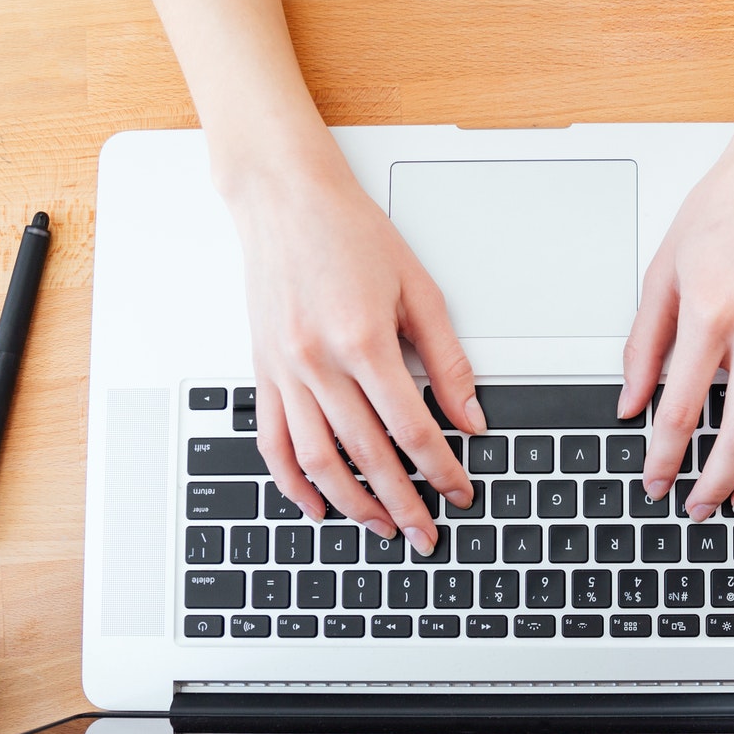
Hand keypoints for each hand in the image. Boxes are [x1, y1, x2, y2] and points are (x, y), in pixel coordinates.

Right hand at [229, 134, 482, 552]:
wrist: (284, 199)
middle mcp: (318, 363)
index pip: (412, 429)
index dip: (441, 470)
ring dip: (352, 504)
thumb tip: (470, 417)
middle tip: (426, 535)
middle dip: (403, 504)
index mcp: (363, 341)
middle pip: (367, 456)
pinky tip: (316, 504)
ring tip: (382, 526)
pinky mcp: (263, 372)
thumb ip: (447, 359)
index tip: (461, 493)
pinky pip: (272, 441)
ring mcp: (285, 371)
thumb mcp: (417, 289)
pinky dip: (292, 482)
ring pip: (317, 460)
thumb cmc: (350, 232)